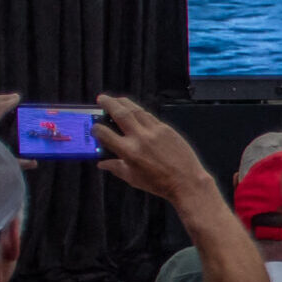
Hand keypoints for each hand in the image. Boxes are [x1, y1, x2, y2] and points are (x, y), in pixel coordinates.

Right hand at [93, 94, 213, 203]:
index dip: (97, 129)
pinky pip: (149, 116)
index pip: (106, 134)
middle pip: (120, 114)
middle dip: (108, 103)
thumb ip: (116, 168)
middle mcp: (140, 137)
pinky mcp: (166, 128)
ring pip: (136, 110)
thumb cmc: (158, 183)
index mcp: (128, 152)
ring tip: (115, 99)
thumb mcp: (133, 178)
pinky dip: (139, 111)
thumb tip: (101, 164)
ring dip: (123, 102)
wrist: (186, 181)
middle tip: (101, 98)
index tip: (94, 128)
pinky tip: (134, 110)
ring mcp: (154, 131)